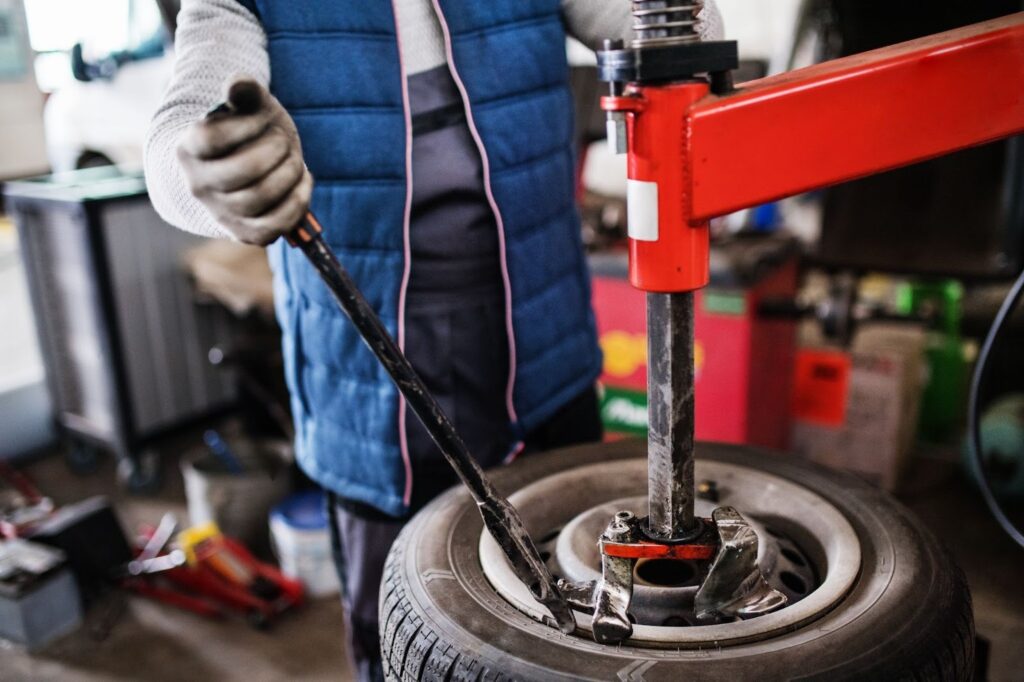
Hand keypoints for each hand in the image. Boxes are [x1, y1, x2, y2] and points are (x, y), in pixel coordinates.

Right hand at [177, 78, 311, 244]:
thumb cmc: (249, 132)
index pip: (213, 138)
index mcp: (190, 149)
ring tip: (295, 161)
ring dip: (289, 175)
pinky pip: (272, 228)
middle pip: (242, 172)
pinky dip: (297, 204)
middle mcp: (199, 184)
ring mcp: (221, 212)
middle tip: (283, 142)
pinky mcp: (244, 232)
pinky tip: (304, 182)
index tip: (262, 117)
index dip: (247, 125)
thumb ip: (244, 90)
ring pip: (259, 200)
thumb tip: (237, 84)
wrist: (244, 167)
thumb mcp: (248, 106)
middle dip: (275, 151)